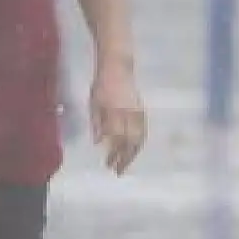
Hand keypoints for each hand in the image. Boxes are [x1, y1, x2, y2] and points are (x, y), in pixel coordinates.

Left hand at [90, 59, 145, 174]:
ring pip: (139, 138)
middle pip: (129, 142)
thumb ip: (96, 123)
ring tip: (127, 163)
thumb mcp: (94, 103)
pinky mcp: (142, 110)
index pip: (115, 139)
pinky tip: (136, 149)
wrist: (118, 67)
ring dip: (133, 153)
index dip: (113, 154)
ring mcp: (137, 112)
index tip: (108, 165)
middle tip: (118, 171)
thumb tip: (98, 143)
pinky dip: (140, 142)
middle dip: (124, 158)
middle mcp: (128, 114)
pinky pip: (144, 130)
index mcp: (114, 112)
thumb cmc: (102, 85)